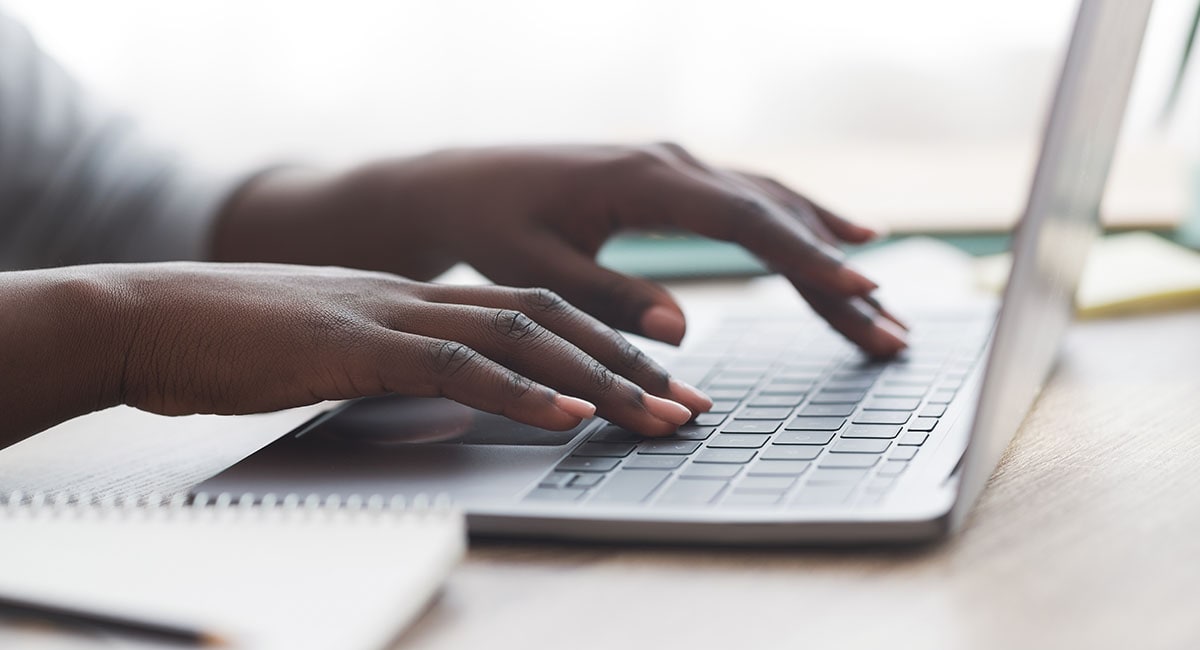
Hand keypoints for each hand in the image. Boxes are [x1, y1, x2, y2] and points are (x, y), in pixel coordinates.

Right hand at [0, 263, 711, 442]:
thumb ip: (405, 367)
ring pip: (520, 338)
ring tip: (659, 416)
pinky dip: (517, 391)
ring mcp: (391, 316)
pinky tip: (566, 414)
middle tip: (694, 407)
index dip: (606, 348)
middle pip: (551, 321)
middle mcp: (422, 299)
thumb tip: (463, 400)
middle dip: (629, 366)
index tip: (661, 386)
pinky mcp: (354, 346)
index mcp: (423, 300)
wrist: (152, 316)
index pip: (538, 315)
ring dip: (597, 379)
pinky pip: (451, 367)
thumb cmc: (241, 343)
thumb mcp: (343, 353)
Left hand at [215, 144, 907, 356]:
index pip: (746, 221)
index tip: (861, 294)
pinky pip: (750, 199)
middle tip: (890, 329)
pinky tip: (834, 238)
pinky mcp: (672, 177)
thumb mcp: (535, 272)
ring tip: (879, 300)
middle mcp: (671, 161)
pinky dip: (797, 223)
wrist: (456, 184)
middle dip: (835, 274)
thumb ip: (607, 299)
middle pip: (776, 215)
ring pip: (772, 204)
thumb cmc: (488, 226)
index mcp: (643, 180)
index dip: (807, 260)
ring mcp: (676, 164)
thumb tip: (682, 330)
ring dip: (827, 250)